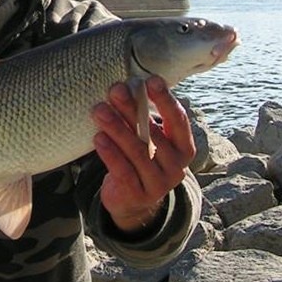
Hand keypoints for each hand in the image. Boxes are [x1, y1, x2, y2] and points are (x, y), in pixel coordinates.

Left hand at [91, 75, 195, 233]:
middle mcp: (176, 166)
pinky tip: (98, 137)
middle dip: (132, 109)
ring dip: (117, 128)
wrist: (132, 202)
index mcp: (184, 148)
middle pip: (153, 134)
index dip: (166, 99)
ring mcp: (158, 183)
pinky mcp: (138, 195)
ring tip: (99, 110)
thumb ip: (143, 119)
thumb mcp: (148, 140)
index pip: (178, 120)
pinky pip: (123, 170)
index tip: (151, 80)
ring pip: (137, 151)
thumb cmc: (141, 158)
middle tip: (115, 90)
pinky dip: (110, 152)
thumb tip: (126, 86)